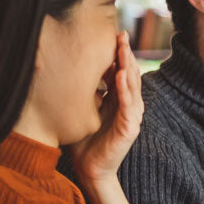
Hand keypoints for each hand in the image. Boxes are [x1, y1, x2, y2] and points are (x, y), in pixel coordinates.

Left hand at [68, 32, 143, 184]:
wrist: (89, 168)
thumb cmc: (84, 140)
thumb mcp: (82, 108)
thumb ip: (84, 90)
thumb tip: (70, 67)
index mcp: (119, 100)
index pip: (122, 72)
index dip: (119, 54)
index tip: (114, 35)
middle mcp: (129, 105)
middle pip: (130, 74)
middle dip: (126, 54)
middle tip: (120, 35)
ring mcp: (132, 117)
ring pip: (132, 86)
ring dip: (128, 67)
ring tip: (123, 49)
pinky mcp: (130, 129)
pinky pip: (129, 105)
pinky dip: (125, 89)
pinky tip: (120, 75)